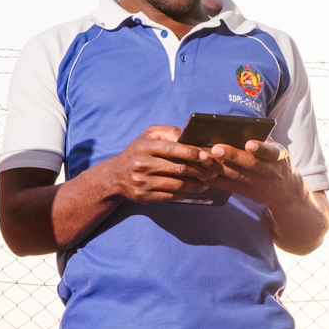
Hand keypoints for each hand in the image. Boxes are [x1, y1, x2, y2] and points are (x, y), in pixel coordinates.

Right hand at [98, 126, 221, 201]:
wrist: (116, 175)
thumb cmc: (139, 151)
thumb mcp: (149, 135)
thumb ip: (169, 131)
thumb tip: (186, 136)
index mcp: (144, 147)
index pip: (172, 149)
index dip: (192, 153)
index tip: (206, 156)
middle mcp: (142, 165)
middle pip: (178, 169)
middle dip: (199, 170)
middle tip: (212, 171)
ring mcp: (142, 183)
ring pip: (177, 185)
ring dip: (195, 184)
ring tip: (206, 182)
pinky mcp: (143, 197)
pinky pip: (170, 196)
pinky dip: (183, 193)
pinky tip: (191, 189)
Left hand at [199, 139, 303, 210]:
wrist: (286, 192)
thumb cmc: (276, 163)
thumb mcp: (277, 150)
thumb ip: (262, 140)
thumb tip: (241, 127)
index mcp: (278, 157)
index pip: (270, 152)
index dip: (260, 148)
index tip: (249, 143)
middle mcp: (268, 171)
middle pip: (249, 164)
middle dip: (232, 156)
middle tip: (216, 149)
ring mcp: (257, 183)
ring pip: (236, 175)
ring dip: (218, 167)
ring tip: (204, 159)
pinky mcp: (247, 192)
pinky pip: (229, 186)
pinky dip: (216, 180)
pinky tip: (204, 173)